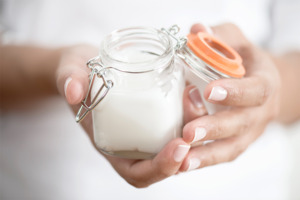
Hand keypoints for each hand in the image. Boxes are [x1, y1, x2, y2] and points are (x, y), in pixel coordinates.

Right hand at [56, 45, 189, 187]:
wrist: (86, 65)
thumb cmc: (79, 73)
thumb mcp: (70, 72)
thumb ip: (69, 79)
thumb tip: (73, 91)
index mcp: (112, 145)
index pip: (138, 173)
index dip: (160, 168)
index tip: (178, 147)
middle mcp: (132, 143)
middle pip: (165, 164)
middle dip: (185, 153)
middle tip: (196, 129)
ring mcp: (146, 129)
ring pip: (177, 145)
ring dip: (194, 133)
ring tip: (198, 106)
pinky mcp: (155, 114)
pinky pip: (178, 123)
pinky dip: (191, 115)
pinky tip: (194, 95)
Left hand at [179, 23, 280, 170]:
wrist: (257, 84)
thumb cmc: (243, 60)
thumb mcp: (235, 41)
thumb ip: (218, 36)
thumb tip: (196, 30)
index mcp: (264, 83)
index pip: (254, 90)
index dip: (235, 92)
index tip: (210, 91)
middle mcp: (259, 112)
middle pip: (241, 125)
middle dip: (214, 129)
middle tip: (189, 133)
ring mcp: (249, 132)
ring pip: (231, 148)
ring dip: (207, 156)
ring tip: (183, 162)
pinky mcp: (236, 143)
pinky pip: (222, 156)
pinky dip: (203, 161)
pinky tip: (181, 165)